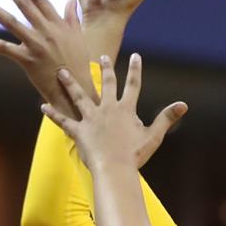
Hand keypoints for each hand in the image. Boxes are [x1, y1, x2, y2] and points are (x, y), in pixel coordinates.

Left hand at [0, 0, 95, 113]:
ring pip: (10, 22)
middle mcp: (45, 31)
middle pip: (24, 4)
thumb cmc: (78, 64)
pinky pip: (2, 48)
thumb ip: (72, 17)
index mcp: (57, 24)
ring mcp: (35, 45)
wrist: (77, 88)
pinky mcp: (27, 60)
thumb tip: (71, 0)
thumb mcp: (79, 38)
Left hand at [42, 54, 186, 174]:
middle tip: (102, 56)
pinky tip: (42, 106)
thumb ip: (166, 118)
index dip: (135, 70)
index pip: (133, 85)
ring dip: (69, 83)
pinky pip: (63, 121)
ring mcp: (91, 119)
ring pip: (78, 96)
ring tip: (61, 71)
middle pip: (105, 84)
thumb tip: (184, 105)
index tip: (136, 55)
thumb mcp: (153, 136)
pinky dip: (53, 114)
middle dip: (105, 69)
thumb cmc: (134, 155)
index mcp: (125, 109)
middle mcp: (107, 109)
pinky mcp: (78, 131)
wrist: (114, 169)